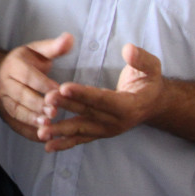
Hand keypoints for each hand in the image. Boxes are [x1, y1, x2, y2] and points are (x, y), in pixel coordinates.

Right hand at [0, 33, 73, 141]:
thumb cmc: (25, 62)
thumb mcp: (37, 50)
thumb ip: (54, 47)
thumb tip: (70, 38)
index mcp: (14, 65)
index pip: (28, 75)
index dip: (42, 84)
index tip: (58, 91)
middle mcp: (5, 83)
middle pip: (20, 95)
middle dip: (36, 104)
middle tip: (54, 112)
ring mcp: (3, 100)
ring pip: (16, 111)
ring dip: (31, 119)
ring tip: (48, 126)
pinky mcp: (5, 114)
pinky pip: (14, 125)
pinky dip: (27, 132)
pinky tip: (42, 137)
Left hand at [36, 43, 162, 151]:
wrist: (153, 104)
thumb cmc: (149, 81)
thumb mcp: (151, 67)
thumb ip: (140, 59)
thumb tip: (129, 49)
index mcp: (128, 105)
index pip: (102, 99)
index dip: (83, 93)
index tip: (64, 88)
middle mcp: (116, 122)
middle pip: (87, 113)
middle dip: (66, 107)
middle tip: (46, 100)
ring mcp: (106, 130)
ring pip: (80, 129)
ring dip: (60, 131)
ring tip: (41, 132)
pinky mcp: (98, 133)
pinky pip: (80, 139)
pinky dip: (64, 143)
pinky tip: (47, 145)